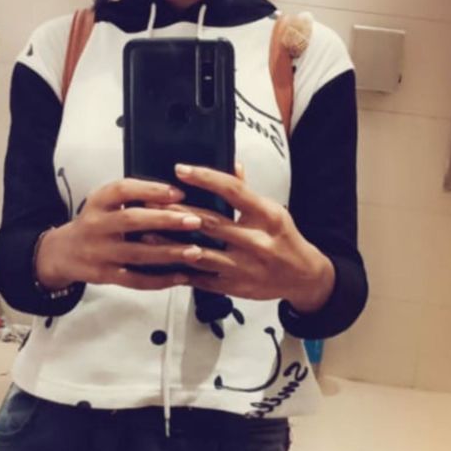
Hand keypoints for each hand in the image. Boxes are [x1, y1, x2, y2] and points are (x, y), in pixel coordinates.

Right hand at [34, 178, 206, 292]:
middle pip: (132, 220)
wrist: (63, 252)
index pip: (123, 189)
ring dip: (169, 253)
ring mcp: (99, 252)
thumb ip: (133, 198)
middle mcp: (96, 225)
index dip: (151, 190)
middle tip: (194, 220)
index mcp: (98, 201)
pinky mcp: (104, 275)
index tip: (178, 192)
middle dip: (165, 220)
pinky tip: (181, 275)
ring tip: (195, 251)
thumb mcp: (105, 203)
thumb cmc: (95, 223)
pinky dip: (160, 280)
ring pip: (137, 254)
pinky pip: (135, 279)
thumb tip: (176, 194)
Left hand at [142, 162, 334, 311]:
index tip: (180, 170)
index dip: (205, 178)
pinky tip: (162, 262)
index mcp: (268, 216)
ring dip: (171, 244)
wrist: (304, 277)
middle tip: (150, 202)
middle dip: (177, 212)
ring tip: (146, 234)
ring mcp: (246, 267)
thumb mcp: (273, 211)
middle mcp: (258, 241)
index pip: (233, 191)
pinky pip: (202, 278)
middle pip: (210, 222)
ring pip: (201, 253)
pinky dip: (181, 269)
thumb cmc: (284, 238)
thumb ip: (247, 191)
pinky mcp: (236, 287)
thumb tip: (231, 164)